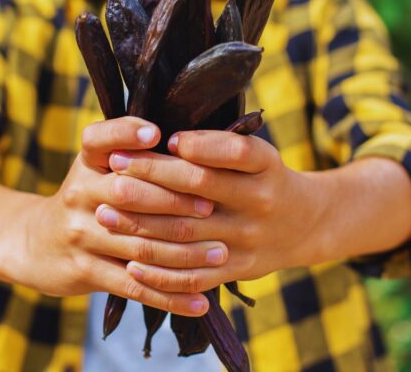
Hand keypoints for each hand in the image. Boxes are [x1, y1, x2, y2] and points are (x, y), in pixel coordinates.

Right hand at [7, 118, 226, 316]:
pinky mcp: (85, 270)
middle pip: (130, 195)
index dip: (126, 133)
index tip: (157, 134)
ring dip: (184, 253)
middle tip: (214, 208)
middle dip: (176, 202)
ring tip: (220, 253)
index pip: (99, 139)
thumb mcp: (96, 166)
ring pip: (139, 246)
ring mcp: (80, 234)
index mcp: (86, 162)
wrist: (36, 243)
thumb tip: (186, 139)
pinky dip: (170, 295)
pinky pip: (134, 286)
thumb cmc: (86, 198)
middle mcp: (79, 193)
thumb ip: (132, 151)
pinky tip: (199, 302)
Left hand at [94, 129, 323, 293]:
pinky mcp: (237, 269)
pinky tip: (129, 261)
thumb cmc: (262, 178)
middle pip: (200, 188)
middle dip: (151, 176)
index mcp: (265, 166)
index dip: (197, 145)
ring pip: (189, 234)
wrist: (306, 225)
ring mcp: (248, 239)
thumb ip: (217, 145)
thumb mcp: (256, 154)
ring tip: (104, 212)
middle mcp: (260, 201)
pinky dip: (161, 272)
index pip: (233, 151)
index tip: (161, 137)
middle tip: (113, 166)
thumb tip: (158, 134)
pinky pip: (195, 275)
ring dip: (142, 224)